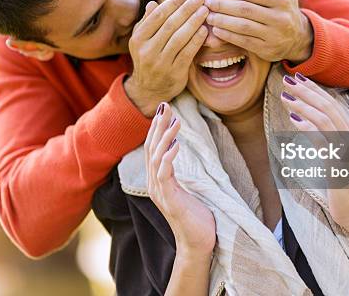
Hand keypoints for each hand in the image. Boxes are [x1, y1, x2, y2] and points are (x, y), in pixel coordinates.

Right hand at [125, 0, 208, 116]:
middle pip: (170, 24)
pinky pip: (187, 53)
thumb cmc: (148, 59)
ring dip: (194, 22)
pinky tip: (205, 30)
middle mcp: (147, 50)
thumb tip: (153, 3)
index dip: (174, 2)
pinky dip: (196, 40)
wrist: (149, 90)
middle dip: (187, 9)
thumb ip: (148, 23)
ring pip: (179, 38)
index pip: (158, 15)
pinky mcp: (174, 73)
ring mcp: (160, 63)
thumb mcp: (142, 41)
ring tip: (205, 10)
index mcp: (138, 38)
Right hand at [146, 102, 215, 255]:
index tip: (163, 109)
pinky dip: (169, 158)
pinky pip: (165, 175)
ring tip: (175, 121)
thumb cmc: (195, 216)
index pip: (153, 148)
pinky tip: (177, 144)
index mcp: (158, 180)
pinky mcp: (169, 200)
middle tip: (165, 105)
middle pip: (151, 148)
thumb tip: (178, 154)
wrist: (197, 243)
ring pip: (156, 158)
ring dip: (165, 137)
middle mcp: (155, 184)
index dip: (156, 128)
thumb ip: (178, 173)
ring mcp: (160, 192)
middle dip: (158, 126)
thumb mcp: (186, 189)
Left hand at [204, 0, 312, 62]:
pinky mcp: (267, 49)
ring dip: (222, 20)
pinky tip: (216, 30)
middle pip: (244, 9)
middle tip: (207, 2)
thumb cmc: (283, 7)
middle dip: (222, 5)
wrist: (297, 36)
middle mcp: (280, 17)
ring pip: (243, 26)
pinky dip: (228, 35)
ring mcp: (274, 35)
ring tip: (209, 16)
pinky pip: (244, 42)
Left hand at [280, 73, 348, 230]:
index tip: (298, 78)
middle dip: (306, 91)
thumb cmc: (343, 183)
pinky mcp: (338, 161)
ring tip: (286, 96)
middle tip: (288, 79)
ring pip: (324, 118)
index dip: (314, 89)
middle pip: (327, 106)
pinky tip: (293, 119)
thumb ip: (326, 138)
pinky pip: (322, 139)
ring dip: (303, 105)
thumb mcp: (335, 155)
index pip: (331, 103)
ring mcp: (346, 148)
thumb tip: (305, 122)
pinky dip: (307, 127)